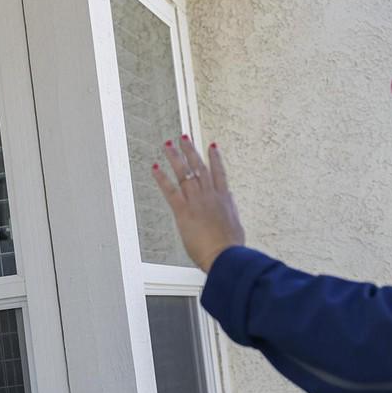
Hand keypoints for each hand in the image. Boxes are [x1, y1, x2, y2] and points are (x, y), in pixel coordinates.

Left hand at [151, 136, 244, 271]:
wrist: (225, 255)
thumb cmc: (231, 246)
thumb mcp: (236, 225)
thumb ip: (230, 211)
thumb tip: (229, 202)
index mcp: (224, 199)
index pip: (219, 173)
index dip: (215, 158)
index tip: (212, 146)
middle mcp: (210, 195)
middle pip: (199, 167)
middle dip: (191, 151)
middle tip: (183, 137)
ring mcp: (196, 201)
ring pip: (185, 173)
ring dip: (175, 157)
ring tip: (168, 144)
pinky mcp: (184, 211)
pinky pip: (170, 191)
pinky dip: (162, 178)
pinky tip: (155, 167)